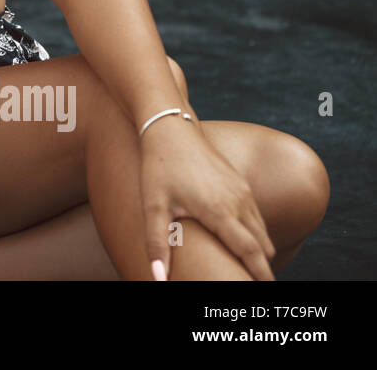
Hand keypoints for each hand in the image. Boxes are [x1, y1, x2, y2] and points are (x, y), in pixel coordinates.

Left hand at [140, 116, 275, 279]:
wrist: (170, 127)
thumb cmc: (159, 167)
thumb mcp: (153, 206)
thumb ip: (157, 244)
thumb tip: (158, 279)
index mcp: (220, 211)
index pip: (250, 252)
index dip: (260, 275)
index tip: (265, 290)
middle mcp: (238, 202)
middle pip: (261, 245)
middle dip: (261, 267)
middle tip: (254, 285)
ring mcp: (243, 191)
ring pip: (261, 231)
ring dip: (259, 251)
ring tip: (250, 270)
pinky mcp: (241, 184)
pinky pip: (256, 217)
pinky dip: (256, 235)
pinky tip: (242, 243)